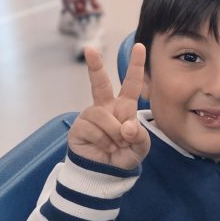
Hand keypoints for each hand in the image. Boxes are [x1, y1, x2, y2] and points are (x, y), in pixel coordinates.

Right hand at [68, 43, 149, 168]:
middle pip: (100, 83)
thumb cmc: (124, 155)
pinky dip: (103, 141)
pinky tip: (104, 148)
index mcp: (124, 107)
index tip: (139, 47)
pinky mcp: (79, 127)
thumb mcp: (140, 147)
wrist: (106, 174)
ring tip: (116, 145)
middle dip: (95, 66)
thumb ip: (139, 136)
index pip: (131, 84)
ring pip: (102, 115)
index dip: (135, 66)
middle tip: (90, 50)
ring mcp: (90, 116)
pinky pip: (92, 128)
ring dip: (113, 132)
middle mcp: (106, 107)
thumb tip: (126, 126)